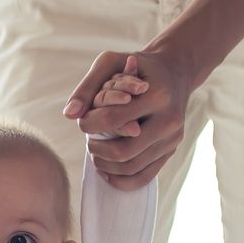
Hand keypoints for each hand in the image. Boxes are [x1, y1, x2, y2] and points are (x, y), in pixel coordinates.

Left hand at [63, 50, 194, 189]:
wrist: (175, 71)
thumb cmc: (138, 66)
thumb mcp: (111, 62)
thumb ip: (87, 86)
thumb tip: (69, 115)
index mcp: (157, 95)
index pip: (113, 119)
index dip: (90, 124)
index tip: (83, 122)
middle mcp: (169, 120)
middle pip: (122, 151)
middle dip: (97, 150)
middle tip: (89, 142)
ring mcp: (172, 139)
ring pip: (131, 168)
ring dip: (106, 166)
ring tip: (96, 152)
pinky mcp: (171, 151)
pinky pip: (143, 178)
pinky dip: (120, 180)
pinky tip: (106, 170)